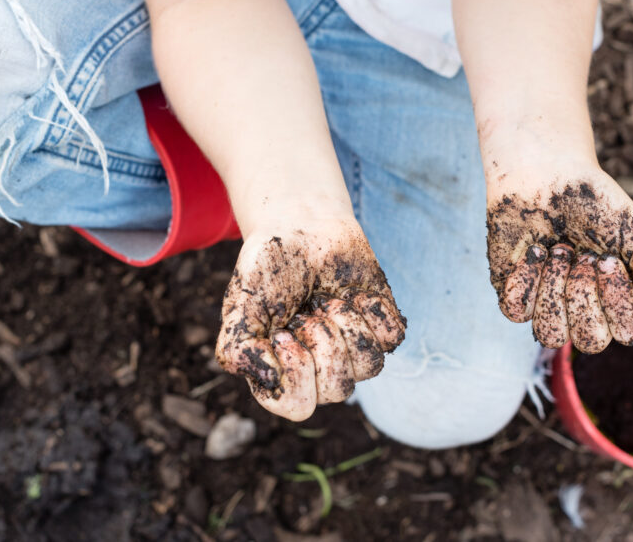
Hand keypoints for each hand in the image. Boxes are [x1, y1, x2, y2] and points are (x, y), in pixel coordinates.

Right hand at [216, 218, 405, 420]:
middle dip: (322, 339)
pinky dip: (372, 308)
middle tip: (308, 310)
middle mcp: (320, 372)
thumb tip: (271, 380)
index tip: (282, 332)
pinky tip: (353, 292)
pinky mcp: (382, 328)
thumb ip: (239, 351)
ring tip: (328, 300)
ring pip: (369, 365)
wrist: (303, 226)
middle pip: (338, 388)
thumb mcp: (240, 306)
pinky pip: (393, 337)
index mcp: (283, 376)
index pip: (298, 405)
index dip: (295, 368)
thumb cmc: (269, 268)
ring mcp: (353, 352)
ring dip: (347, 322)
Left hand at [486, 166, 632, 351]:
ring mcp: (548, 306)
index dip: (616, 297)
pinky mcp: (516, 294)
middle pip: (589, 340)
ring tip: (558, 250)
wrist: (548, 172)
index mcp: (619, 306)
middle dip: (584, 291)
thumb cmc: (597, 204)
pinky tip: (534, 249)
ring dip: (555, 286)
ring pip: (551, 334)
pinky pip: (515, 311)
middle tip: (583, 254)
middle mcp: (585, 313)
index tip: (608, 255)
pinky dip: (526, 276)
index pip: (627, 334)